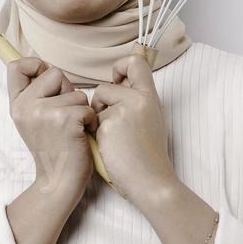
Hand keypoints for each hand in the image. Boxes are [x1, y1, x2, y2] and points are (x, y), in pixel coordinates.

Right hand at [7, 56, 96, 198]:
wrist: (59, 180)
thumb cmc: (54, 149)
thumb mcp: (33, 120)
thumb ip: (36, 94)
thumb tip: (46, 66)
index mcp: (17, 104)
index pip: (17, 66)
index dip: (36, 65)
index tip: (48, 83)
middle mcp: (26, 106)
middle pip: (55, 73)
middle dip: (67, 91)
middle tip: (64, 118)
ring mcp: (44, 112)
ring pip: (76, 92)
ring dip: (81, 110)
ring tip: (73, 130)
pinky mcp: (66, 119)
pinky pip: (87, 107)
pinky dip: (91, 121)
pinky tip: (81, 136)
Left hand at [89, 54, 178, 204]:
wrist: (151, 181)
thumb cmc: (148, 156)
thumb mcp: (150, 120)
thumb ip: (137, 102)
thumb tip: (117, 87)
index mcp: (151, 97)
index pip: (136, 63)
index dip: (121, 66)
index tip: (116, 81)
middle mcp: (138, 99)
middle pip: (106, 87)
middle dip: (102, 105)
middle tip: (114, 126)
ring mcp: (123, 111)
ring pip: (95, 105)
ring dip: (98, 121)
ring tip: (114, 140)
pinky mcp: (109, 125)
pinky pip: (91, 122)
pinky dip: (96, 135)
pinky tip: (110, 148)